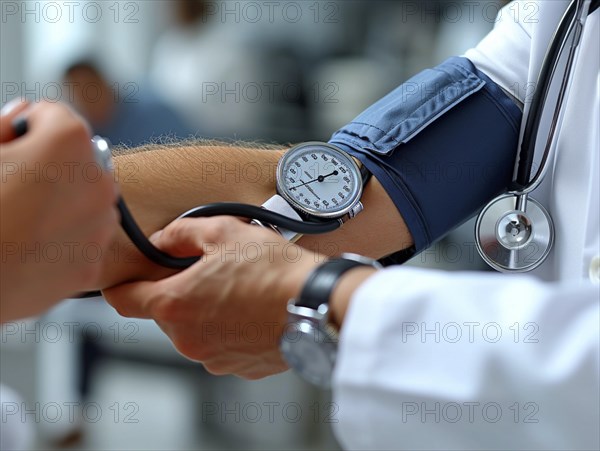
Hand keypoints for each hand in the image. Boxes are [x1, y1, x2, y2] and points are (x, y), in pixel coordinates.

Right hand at [1, 100, 118, 319]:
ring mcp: (99, 228)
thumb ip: (4, 124)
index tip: (13, 146)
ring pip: (86, 201)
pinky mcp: (92, 265)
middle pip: (79, 160)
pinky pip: (83, 241)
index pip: (58, 116)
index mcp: (69, 144)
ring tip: (19, 221)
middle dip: (51, 167)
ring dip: (62, 204)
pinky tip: (29, 247)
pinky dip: (64, 240)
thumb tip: (24, 112)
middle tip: (13, 188)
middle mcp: (98, 183)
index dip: (28, 129)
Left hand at [104, 217, 322, 378]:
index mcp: (175, 305)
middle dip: (181, 291)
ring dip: (207, 310)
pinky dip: (229, 328)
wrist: (318, 303)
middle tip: (213, 270)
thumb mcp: (223, 231)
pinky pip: (221, 343)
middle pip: (166, 312)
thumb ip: (180, 233)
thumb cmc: (276, 270)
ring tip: (241, 289)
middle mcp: (188, 339)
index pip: (123, 299)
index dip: (120, 285)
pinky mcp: (239, 367)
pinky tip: (253, 309)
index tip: (125, 280)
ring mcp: (214, 357)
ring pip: (195, 329)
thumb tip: (163, 240)